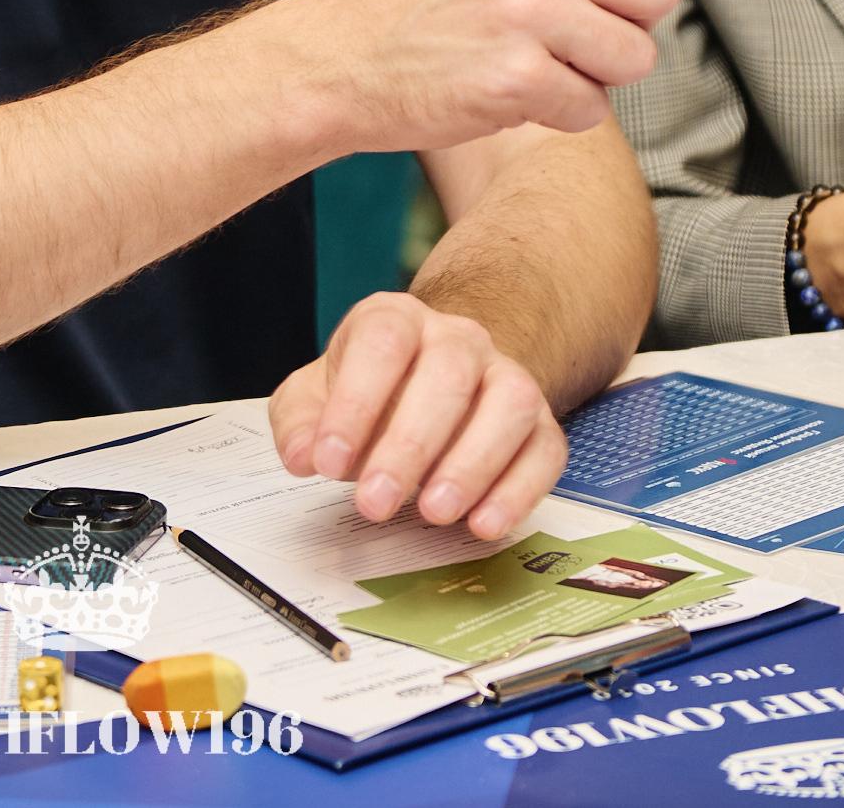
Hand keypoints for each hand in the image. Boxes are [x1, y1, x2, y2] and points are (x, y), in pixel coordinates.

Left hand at [269, 293, 565, 541]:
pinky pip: (544, 449)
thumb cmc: (369, 392)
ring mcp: (505, 376)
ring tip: (433, 512)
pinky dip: (519, 490)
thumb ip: (299, 421)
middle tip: (375, 502)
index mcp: (396, 320)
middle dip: (409, 445)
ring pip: (508, 403)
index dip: (355, 402)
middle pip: (446, 374)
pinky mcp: (540, 424)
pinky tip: (483, 523)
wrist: (433, 379)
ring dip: (472, 463)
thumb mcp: (315, 396)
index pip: (382, 342)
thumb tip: (303, 455)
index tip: (328, 461)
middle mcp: (458, 339)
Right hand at [331, 0, 713, 152]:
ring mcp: (520, 9)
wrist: (350, 53)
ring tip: (538, 57)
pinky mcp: (511, 77)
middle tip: (563, 28)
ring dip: (597, 74)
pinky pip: (593, 109)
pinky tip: (514, 89)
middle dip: (625, 24)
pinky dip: (562, 112)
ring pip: (636, 57)